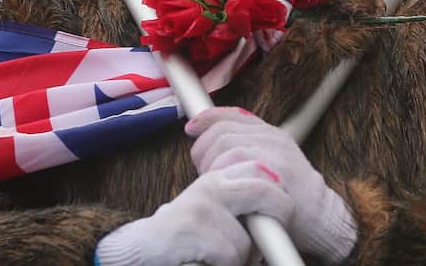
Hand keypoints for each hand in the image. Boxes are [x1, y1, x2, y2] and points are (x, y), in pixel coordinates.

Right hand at [94, 160, 294, 265]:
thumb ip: (239, 201)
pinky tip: (208, 261)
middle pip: (264, 191)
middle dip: (279, 215)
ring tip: (226, 259)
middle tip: (274, 239)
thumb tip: (282, 208)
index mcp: (218, 177)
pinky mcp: (193, 226)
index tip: (283, 215)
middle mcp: (211, 184)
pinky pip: (232, 254)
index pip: (261, 169)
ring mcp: (202, 203)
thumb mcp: (213, 211)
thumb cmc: (185, 237)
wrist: (141, 249)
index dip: (279, 193)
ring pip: (250, 237)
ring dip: (244, 258)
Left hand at [186, 107, 356, 263]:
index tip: (191, 128)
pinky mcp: (275, 169)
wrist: (320, 218)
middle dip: (204, 149)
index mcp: (270, 134)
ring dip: (210, 163)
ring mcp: (275, 152)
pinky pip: (236, 158)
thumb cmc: (289, 197)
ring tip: (212, 181)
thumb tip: (206, 140)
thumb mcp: (270, 165)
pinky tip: (224, 185)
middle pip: (223, 130)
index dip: (208, 118)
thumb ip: (246, 150)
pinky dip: (222, 171)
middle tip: (202, 170)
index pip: (233, 114)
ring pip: (226, 143)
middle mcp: (273, 138)